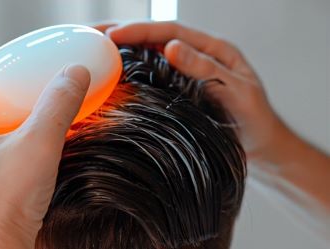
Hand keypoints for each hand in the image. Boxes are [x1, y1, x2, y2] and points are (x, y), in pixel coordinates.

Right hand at [97, 21, 285, 161]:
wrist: (260, 146)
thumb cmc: (254, 120)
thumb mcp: (236, 91)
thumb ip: (205, 68)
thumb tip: (170, 47)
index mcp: (212, 48)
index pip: (170, 31)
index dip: (140, 30)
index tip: (113, 36)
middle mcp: (195, 55)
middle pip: (153, 36)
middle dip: (122, 32)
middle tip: (89, 34)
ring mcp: (184, 72)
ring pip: (148, 53)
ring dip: (120, 49)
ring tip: (90, 48)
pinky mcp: (176, 89)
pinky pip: (149, 73)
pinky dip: (128, 69)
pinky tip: (109, 73)